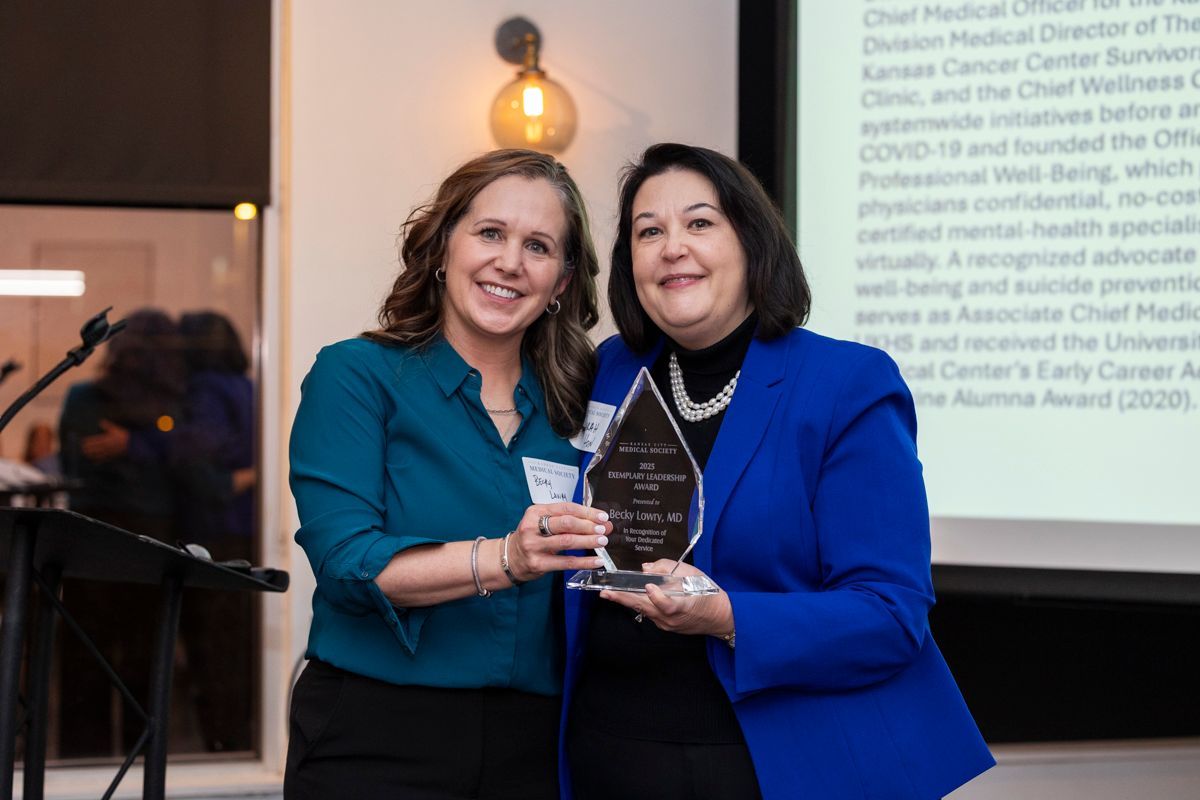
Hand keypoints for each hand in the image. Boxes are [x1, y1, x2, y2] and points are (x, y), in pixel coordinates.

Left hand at [81, 420, 129, 460]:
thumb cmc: (124, 436)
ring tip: (85, 454)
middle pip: (92, 449)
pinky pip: (102, 460)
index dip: (87, 442)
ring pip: (96, 455)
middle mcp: (104, 447)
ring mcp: (107, 453)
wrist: (132, 445)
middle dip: (86, 449)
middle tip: (81, 448)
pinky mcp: (111, 457)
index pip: (93, 441)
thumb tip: (100, 421)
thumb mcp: (116, 429)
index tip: (82, 442)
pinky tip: (93, 461)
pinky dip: (97, 461)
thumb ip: (107, 425)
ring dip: (90, 455)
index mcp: (105, 439)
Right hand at [504, 502, 612, 581]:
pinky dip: (584, 562)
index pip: (566, 508)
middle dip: (588, 525)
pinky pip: (566, 562)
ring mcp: (534, 545)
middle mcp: (532, 527)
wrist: (511, 558)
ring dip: (588, 541)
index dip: (587, 512)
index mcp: (536, 512)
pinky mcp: (538, 563)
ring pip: (567, 541)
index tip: (602, 517)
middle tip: (603, 529)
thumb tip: (602, 523)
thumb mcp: (545, 523)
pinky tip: (596, 561)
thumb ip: (571, 521)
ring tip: (602, 541)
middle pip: (566, 523)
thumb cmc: (533, 537)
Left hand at [600, 559, 733, 637]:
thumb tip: (646, 569)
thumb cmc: (707, 592)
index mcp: (683, 604)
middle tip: (606, 592)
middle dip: (624, 599)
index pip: (667, 604)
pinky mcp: (665, 626)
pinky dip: (638, 604)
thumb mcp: (692, 573)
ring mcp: (667, 624)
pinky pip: (649, 613)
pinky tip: (627, 597)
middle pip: (646, 607)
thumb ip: (668, 568)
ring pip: (644, 611)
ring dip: (626, 601)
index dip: (657, 596)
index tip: (649, 586)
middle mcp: (672, 618)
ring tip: (609, 594)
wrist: (719, 616)